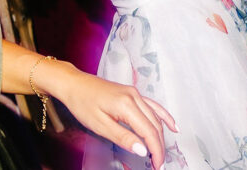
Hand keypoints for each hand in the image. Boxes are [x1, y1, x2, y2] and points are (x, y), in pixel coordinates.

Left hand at [43, 62, 176, 169]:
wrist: (73, 84)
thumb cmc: (82, 103)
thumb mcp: (99, 125)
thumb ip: (122, 138)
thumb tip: (142, 150)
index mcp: (126, 105)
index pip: (149, 132)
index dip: (156, 150)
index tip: (157, 165)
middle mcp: (134, 96)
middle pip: (154, 126)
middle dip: (159, 146)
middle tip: (158, 164)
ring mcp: (134, 93)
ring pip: (155, 117)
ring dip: (160, 136)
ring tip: (161, 153)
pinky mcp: (131, 93)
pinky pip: (152, 106)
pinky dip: (163, 116)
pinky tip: (172, 126)